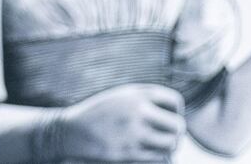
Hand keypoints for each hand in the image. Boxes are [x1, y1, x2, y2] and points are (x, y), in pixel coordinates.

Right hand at [57, 84, 184, 161]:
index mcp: (136, 94)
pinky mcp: (129, 152)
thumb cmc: (99, 113)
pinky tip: (149, 151)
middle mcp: (137, 111)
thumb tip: (175, 111)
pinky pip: (158, 156)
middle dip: (177, 131)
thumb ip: (145, 97)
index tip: (168, 116)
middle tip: (170, 135)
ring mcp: (134, 133)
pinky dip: (158, 155)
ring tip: (162, 144)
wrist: (72, 130)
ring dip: (170, 145)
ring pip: (171, 143)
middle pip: (178, 124)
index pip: (174, 100)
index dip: (176, 110)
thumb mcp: (120, 95)